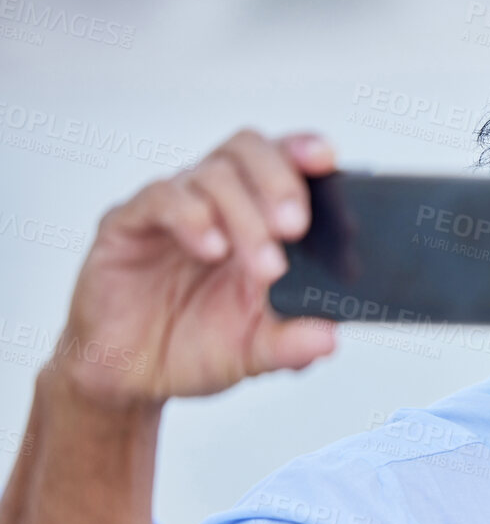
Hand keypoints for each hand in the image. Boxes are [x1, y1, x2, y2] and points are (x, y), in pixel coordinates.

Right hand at [52, 128, 337, 408]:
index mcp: (257, 218)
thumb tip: (328, 338)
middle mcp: (217, 203)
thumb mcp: (257, 351)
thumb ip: (293, 342)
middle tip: (296, 226)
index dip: (304, 150)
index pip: (283, 161)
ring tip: (264, 266)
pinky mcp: (127, 223)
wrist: (133, 374)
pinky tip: (212, 248)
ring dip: (244, 215)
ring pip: (212, 174)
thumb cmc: (196, 345)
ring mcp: (173, 209)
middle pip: (247, 151)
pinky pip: (160, 198)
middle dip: (279, 181)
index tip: (326, 161)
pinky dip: (191, 216)